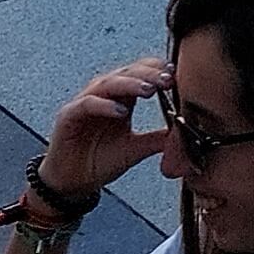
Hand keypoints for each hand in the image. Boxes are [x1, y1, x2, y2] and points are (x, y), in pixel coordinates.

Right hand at [40, 57, 173, 198]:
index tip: (176, 75)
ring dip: (129, 84)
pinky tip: (120, 111)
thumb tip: (185, 133)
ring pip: (108, 83)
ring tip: (149, 89)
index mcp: (121, 98)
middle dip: (148, 74)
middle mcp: (103, 95)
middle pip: (126, 73)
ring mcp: (85, 103)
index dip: (156, 71)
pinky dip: (104, 105)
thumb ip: (158, 139)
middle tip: (167, 79)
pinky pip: (86, 104)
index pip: (139, 73)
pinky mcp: (69, 116)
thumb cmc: (99, 161)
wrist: (72, 183)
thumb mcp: (135, 149)